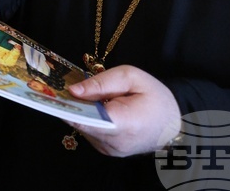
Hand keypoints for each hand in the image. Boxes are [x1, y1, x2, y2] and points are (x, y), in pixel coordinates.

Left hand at [67, 65, 181, 156]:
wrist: (175, 124)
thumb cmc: (155, 97)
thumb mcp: (131, 77)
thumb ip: (101, 82)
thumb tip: (73, 91)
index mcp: (124, 123)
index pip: (87, 119)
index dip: (69, 107)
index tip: (54, 94)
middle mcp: (115, 142)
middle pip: (81, 123)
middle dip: (72, 106)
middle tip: (62, 88)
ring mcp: (111, 150)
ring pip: (83, 129)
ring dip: (80, 113)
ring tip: (84, 96)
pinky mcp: (108, 151)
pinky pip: (90, 133)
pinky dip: (88, 120)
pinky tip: (94, 108)